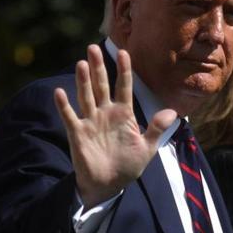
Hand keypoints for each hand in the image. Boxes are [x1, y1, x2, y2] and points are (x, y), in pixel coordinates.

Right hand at [54, 44, 176, 208]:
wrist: (109, 185)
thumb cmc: (128, 165)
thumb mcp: (147, 148)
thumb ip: (157, 129)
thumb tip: (173, 112)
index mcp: (123, 113)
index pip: (124, 86)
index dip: (124, 70)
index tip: (124, 52)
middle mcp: (105, 113)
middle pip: (101, 85)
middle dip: (98, 67)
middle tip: (93, 47)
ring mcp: (91, 121)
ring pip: (86, 96)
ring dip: (83, 81)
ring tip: (81, 63)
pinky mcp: (78, 133)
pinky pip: (70, 117)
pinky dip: (64, 106)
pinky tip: (59, 92)